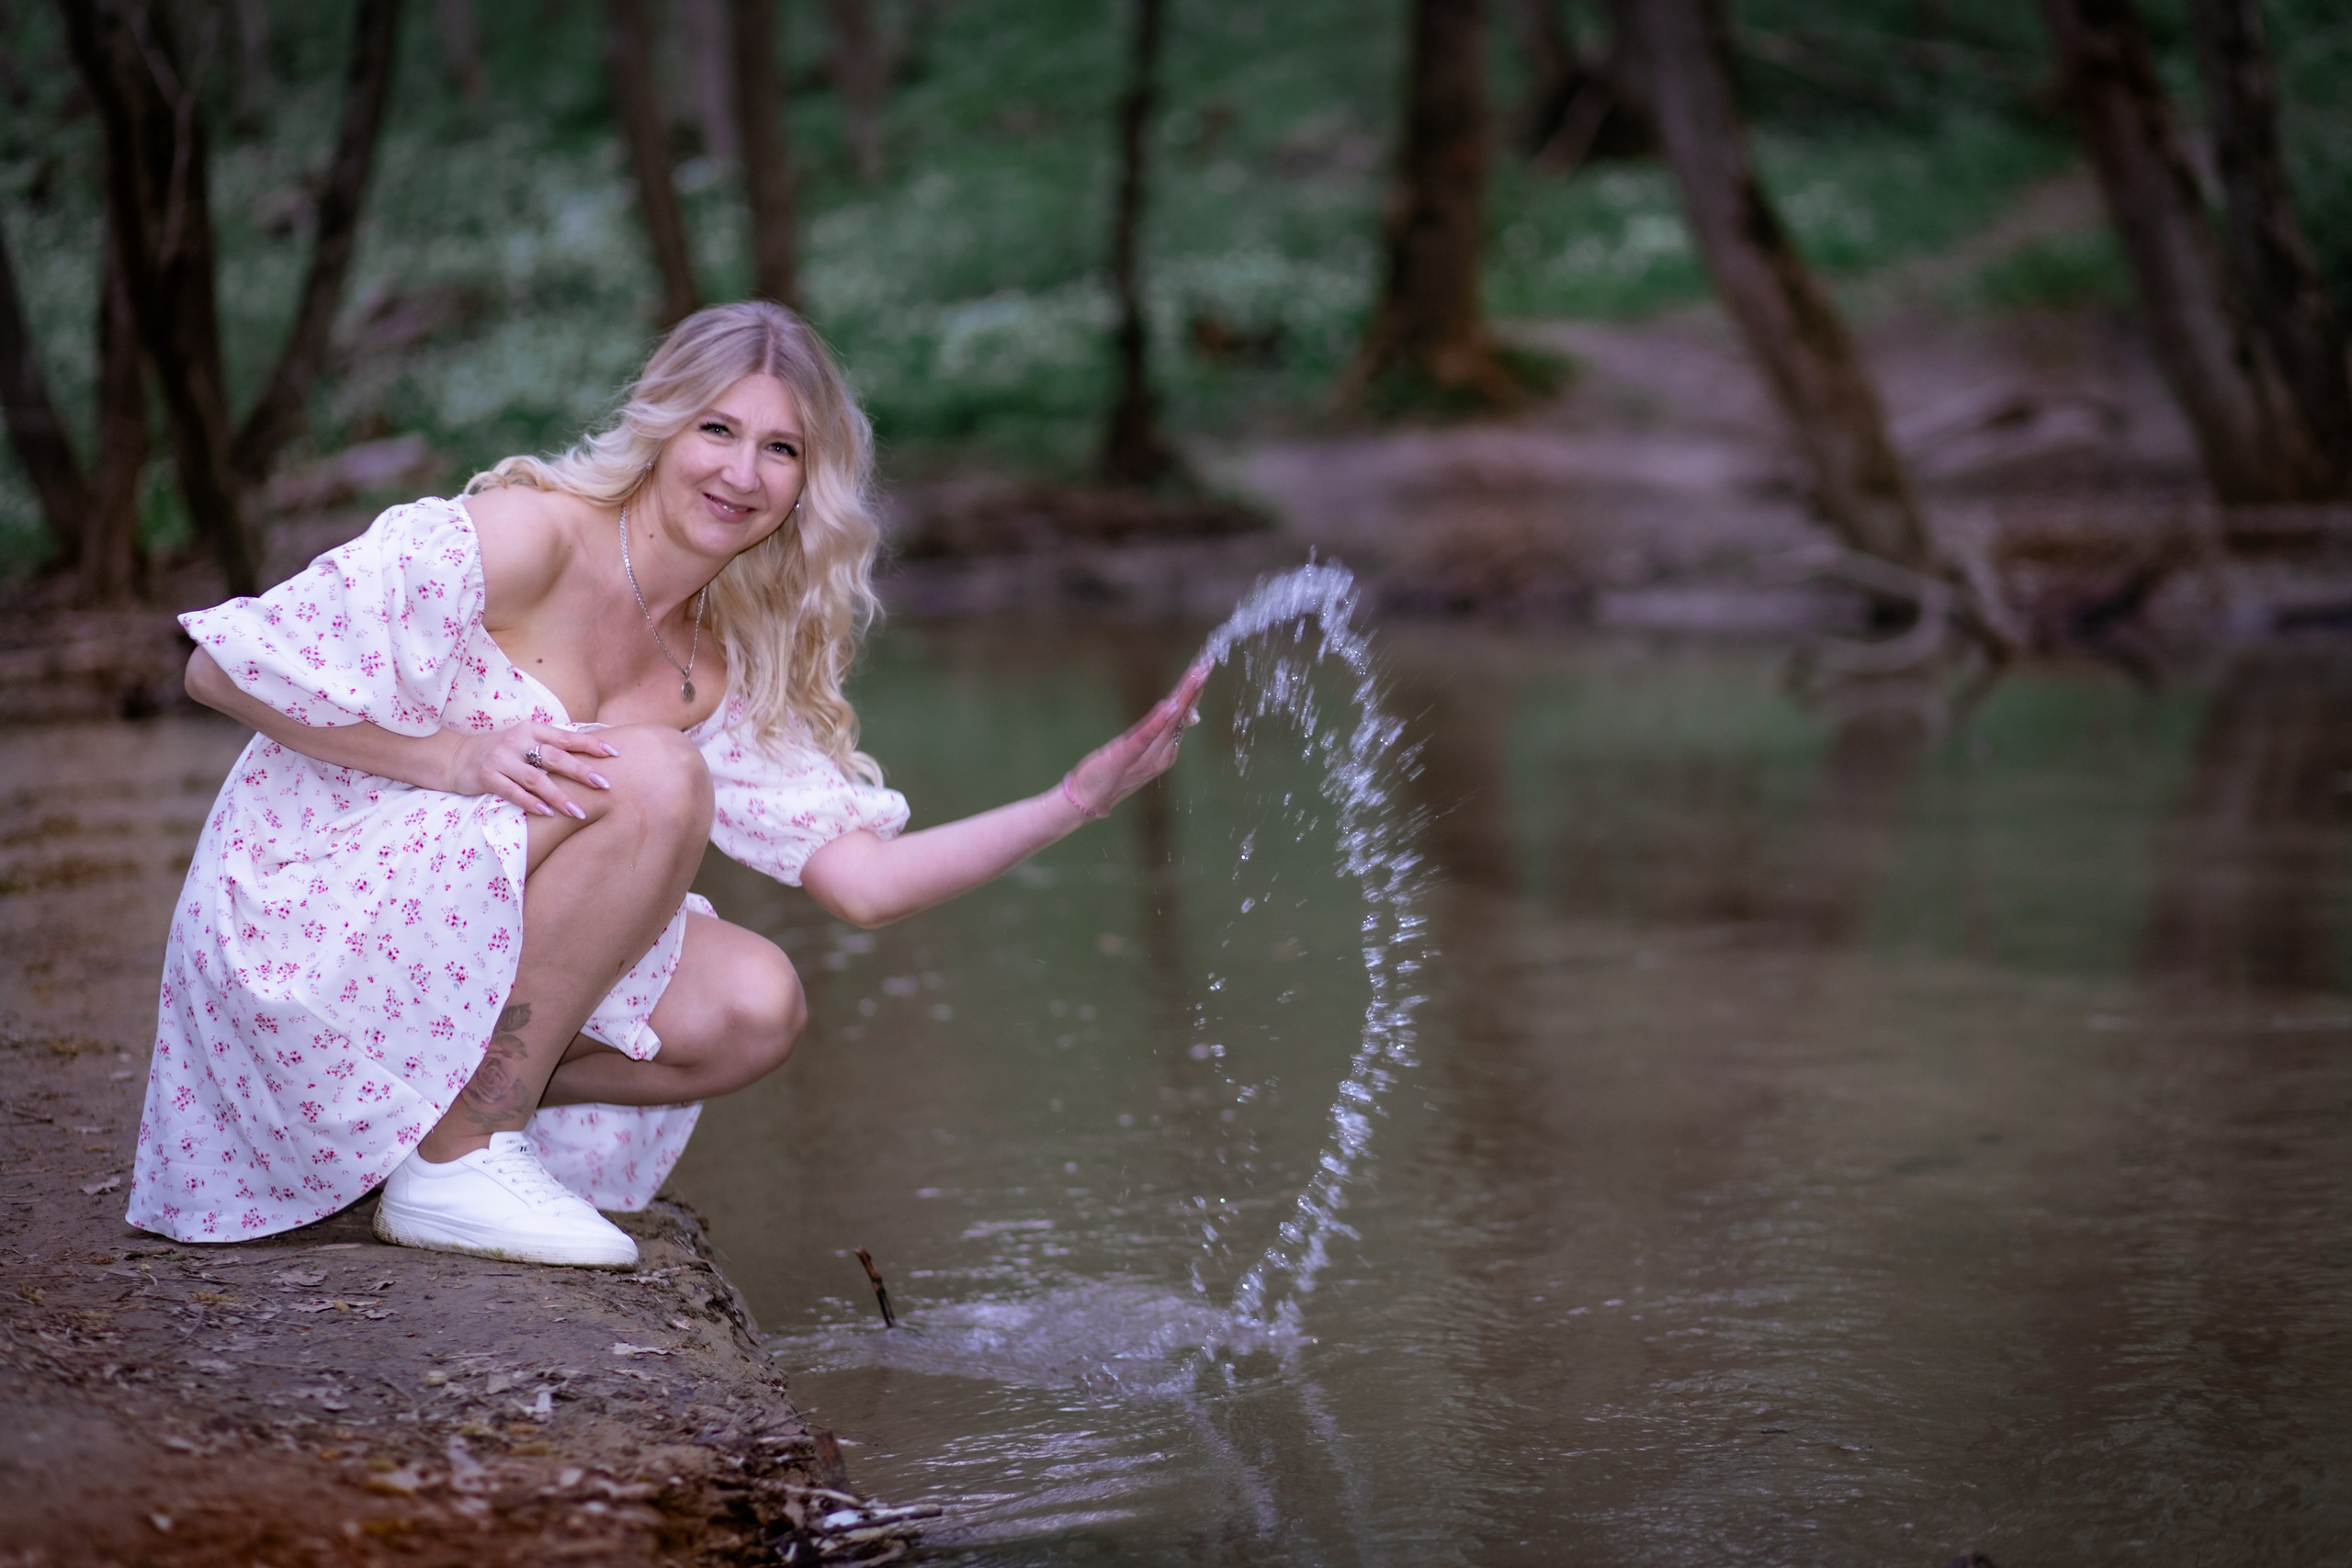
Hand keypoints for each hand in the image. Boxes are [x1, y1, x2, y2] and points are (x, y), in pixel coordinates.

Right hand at [444, 723, 620, 819]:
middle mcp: (518, 741)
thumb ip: (552, 745)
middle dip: (581, 771)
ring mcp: (502, 759)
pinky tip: (548, 813)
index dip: (591, 744)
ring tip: (579, 812)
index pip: (567, 737)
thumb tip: (591, 750)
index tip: (615, 754)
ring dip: (559, 796)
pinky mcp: (487, 777)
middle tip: (604, 784)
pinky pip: (513, 792)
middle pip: (555, 757)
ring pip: (536, 779)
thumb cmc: (502, 751)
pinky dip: (531, 803)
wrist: (456, 757)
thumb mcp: (525, 740)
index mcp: (532, 729)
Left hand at [1062, 661, 1209, 819]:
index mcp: (1166, 750)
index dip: (1194, 690)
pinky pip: (1144, 738)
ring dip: (1183, 698)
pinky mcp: (1126, 758)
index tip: (1205, 666)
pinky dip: (1157, 722)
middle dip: (1194, 688)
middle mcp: (1162, 753)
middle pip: (1181, 715)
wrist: (1089, 800)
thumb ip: (1159, 733)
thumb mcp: (1139, 751)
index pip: (1183, 714)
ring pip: (1169, 722)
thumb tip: (1187, 715)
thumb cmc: (1112, 775)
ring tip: (1196, 677)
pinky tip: (1168, 706)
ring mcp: (1146, 757)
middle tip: (1207, 664)